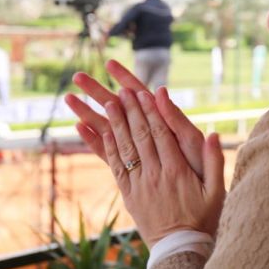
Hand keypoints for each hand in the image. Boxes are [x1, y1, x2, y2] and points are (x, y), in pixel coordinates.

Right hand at [64, 59, 205, 178]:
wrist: (196, 205)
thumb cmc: (200, 171)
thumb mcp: (191, 141)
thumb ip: (176, 119)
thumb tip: (160, 91)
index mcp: (164, 122)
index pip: (141, 93)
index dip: (126, 77)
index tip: (109, 63)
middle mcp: (148, 133)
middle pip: (119, 106)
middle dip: (98, 90)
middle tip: (77, 76)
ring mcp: (137, 150)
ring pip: (108, 127)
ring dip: (88, 111)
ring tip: (68, 97)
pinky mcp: (130, 169)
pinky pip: (108, 153)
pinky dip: (93, 141)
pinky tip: (78, 127)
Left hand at [98, 87, 224, 246]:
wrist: (180, 249)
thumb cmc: (204, 218)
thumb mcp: (216, 191)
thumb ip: (214, 161)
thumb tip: (213, 134)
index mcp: (177, 171)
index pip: (162, 133)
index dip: (152, 111)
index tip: (145, 92)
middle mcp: (155, 175)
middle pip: (140, 136)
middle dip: (131, 110)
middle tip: (122, 89)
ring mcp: (139, 185)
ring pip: (125, 148)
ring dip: (116, 123)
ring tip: (107, 102)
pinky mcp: (129, 194)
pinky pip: (116, 166)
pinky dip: (108, 147)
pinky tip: (103, 132)